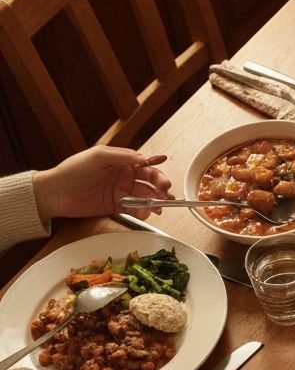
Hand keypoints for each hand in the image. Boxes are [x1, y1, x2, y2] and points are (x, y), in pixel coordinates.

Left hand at [32, 146, 172, 221]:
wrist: (55, 193)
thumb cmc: (73, 170)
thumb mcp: (98, 156)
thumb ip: (121, 156)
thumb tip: (143, 158)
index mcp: (121, 161)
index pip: (146, 166)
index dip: (157, 173)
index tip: (164, 182)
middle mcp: (124, 176)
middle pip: (149, 182)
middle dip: (160, 188)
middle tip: (166, 194)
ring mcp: (121, 192)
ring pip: (144, 196)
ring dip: (154, 201)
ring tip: (160, 207)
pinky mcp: (116, 206)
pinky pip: (134, 209)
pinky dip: (142, 212)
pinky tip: (146, 213)